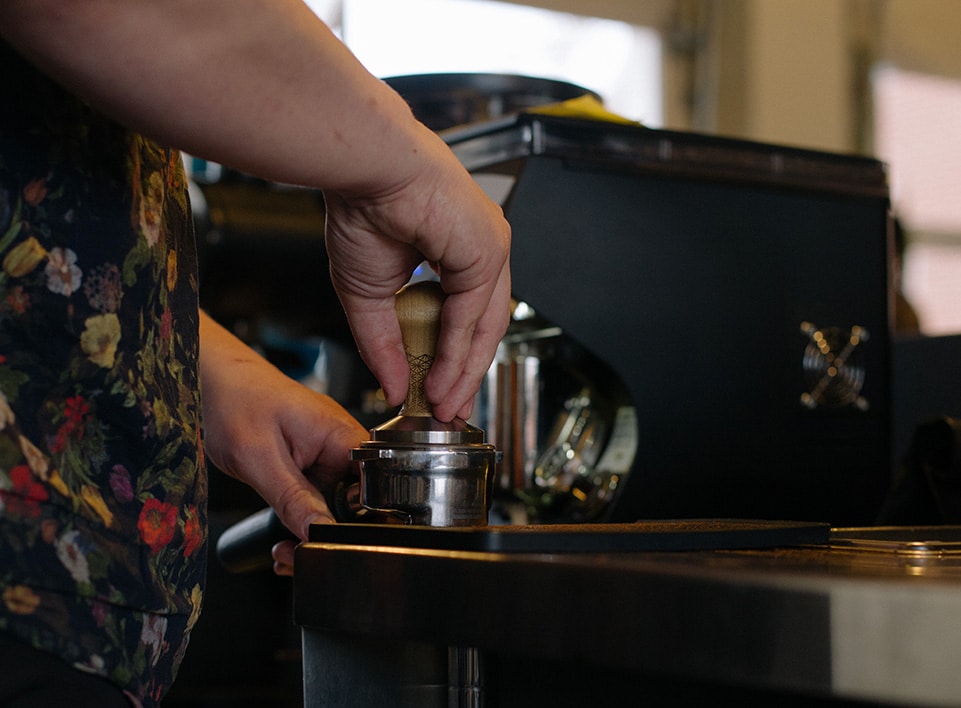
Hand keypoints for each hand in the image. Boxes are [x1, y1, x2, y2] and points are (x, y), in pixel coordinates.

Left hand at [199, 313, 366, 575]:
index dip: (357, 521)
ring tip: (282, 549)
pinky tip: (283, 534)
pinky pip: (317, 496)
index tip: (325, 543)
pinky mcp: (310, 461)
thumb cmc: (234, 399)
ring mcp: (326, 453)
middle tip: (293, 553)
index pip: (374, 486)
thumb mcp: (259, 458)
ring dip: (311, 529)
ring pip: (335, 505)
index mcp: (341, 435)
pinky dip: (302, 517)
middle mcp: (340, 444)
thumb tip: (319, 532)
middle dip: (329, 533)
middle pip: (356, 502)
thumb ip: (293, 497)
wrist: (210, 380)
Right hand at [324, 122, 510, 421]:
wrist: (363, 167)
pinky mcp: (487, 249)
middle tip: (447, 409)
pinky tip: (440, 376)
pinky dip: (457, 349)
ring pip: (484, 325)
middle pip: (483, 327)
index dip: (454, 360)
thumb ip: (384, 343)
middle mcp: (483, 249)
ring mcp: (490, 248)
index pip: (468, 317)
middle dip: (464, 374)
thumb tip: (393, 386)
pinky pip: (472, 312)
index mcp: (461, 251)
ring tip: (442, 403)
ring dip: (463, 370)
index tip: (439, 393)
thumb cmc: (364, 207)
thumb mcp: (368, 294)